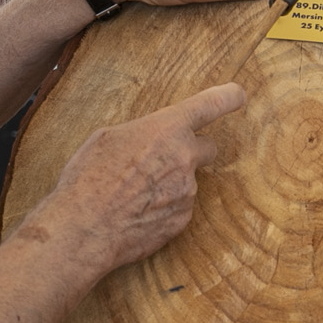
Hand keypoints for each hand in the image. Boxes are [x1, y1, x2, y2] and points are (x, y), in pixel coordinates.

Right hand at [37, 83, 244, 275]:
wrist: (85, 229)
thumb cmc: (87, 179)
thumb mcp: (107, 139)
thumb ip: (140, 133)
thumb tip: (150, 138)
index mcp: (166, 128)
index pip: (209, 104)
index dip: (227, 97)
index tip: (237, 94)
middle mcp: (184, 157)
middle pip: (208, 148)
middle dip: (191, 151)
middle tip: (163, 160)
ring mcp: (187, 190)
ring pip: (187, 181)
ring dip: (169, 184)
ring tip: (133, 194)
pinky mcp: (183, 219)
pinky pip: (179, 207)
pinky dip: (163, 208)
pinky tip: (136, 212)